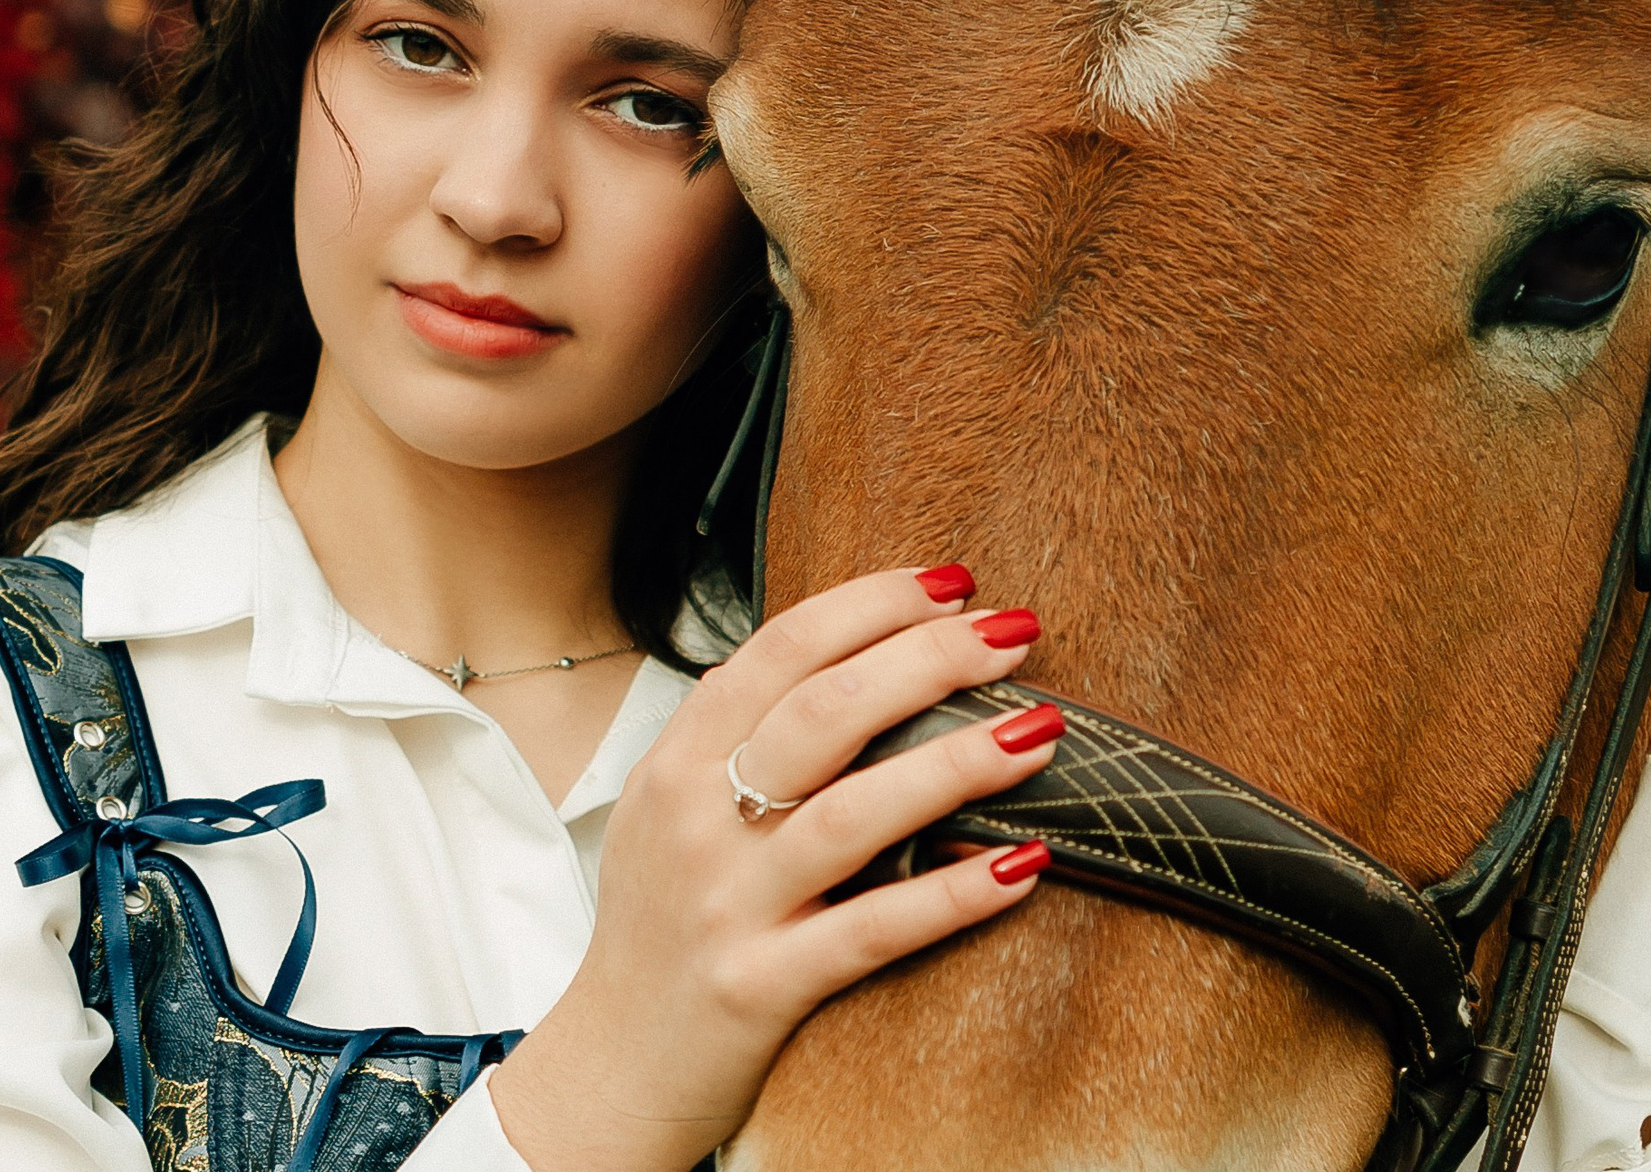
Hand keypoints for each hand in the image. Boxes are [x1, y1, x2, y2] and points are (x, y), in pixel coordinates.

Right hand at [488, 567, 1059, 1171]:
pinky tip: (1022, 865)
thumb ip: (733, 734)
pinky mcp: (761, 986)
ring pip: (852, 814)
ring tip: (1039, 729)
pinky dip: (951, 895)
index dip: (871, 605)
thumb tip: (831, 655)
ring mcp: (728, 905)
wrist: (610, 1066)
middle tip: (1012, 631)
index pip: (779, 651)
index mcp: (677, 763)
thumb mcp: (667, 810)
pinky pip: (871, 930)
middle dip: (927, 658)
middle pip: (823, 713)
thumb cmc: (658, 925)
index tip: (952, 583)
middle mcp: (696, 821)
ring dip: (955, 762)